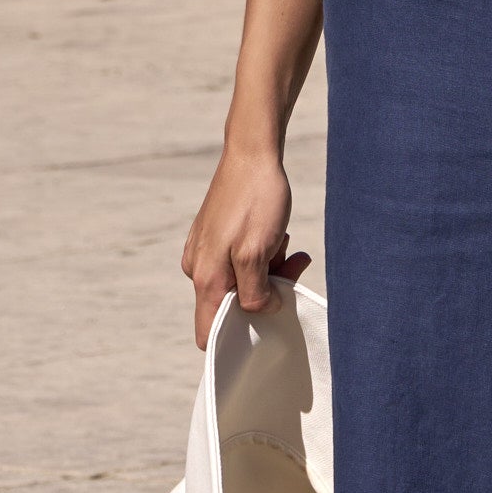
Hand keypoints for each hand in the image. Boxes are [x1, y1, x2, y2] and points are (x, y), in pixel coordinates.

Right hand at [181, 145, 309, 348]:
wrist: (253, 153)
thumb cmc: (256, 200)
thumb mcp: (257, 252)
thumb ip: (255, 292)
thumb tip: (262, 311)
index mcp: (205, 278)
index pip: (208, 332)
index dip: (236, 339)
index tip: (267, 327)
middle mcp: (199, 268)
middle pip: (234, 306)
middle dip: (266, 296)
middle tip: (292, 273)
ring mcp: (208, 252)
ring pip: (244, 283)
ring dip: (271, 273)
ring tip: (290, 249)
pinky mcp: (219, 238)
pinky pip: (243, 262)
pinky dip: (265, 257)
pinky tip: (281, 238)